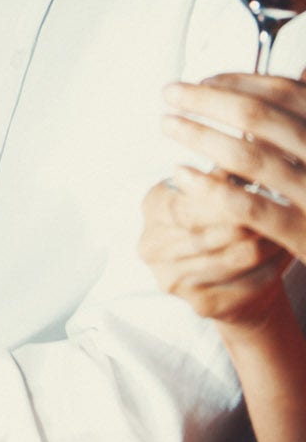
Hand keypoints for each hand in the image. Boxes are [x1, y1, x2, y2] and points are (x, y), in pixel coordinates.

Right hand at [140, 169, 290, 326]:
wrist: (233, 283)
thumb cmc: (228, 226)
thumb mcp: (219, 193)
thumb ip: (228, 171)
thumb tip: (251, 136)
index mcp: (154, 207)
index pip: (189, 202)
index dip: (227, 196)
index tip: (265, 184)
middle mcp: (152, 245)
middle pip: (213, 231)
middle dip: (254, 220)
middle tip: (286, 209)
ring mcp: (171, 278)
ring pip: (234, 258)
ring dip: (269, 243)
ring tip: (290, 229)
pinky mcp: (198, 305)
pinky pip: (245, 285)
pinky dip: (271, 269)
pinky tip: (285, 255)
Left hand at [160, 75, 305, 258]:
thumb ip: (302, 116)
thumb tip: (299, 71)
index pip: (285, 92)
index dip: (239, 82)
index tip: (204, 81)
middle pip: (259, 117)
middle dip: (206, 101)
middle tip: (169, 94)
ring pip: (250, 157)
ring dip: (200, 135)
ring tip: (168, 125)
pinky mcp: (302, 234)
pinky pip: (250, 206)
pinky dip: (211, 188)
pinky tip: (180, 173)